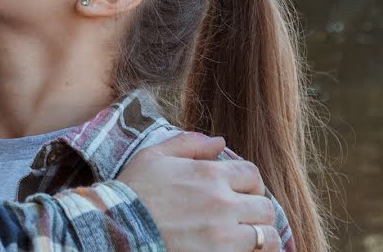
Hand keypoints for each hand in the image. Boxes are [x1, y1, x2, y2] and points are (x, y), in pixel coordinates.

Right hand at [117, 133, 280, 251]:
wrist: (117, 227)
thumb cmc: (133, 191)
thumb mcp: (154, 156)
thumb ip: (189, 143)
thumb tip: (219, 141)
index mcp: (210, 173)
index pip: (252, 174)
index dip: (250, 184)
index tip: (241, 193)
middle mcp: (223, 202)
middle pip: (265, 207)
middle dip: (257, 211)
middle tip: (244, 218)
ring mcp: (223, 234)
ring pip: (266, 236)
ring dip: (260, 236)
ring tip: (247, 239)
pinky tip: (240, 250)